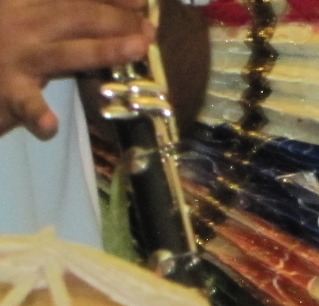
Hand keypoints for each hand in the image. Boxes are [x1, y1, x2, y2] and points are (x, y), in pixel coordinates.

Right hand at [0, 0, 150, 139]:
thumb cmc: (3, 46)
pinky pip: (26, 103)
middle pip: (74, 14)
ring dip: (104, 49)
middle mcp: (17, 20)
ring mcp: (13, 56)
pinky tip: (50, 125)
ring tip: (138, 48)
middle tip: (150, 31)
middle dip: (115, 20)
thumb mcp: (28, 18)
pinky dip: (38, 114)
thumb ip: (65, 13)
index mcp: (23, 1)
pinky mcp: (7, 91)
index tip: (141, 2)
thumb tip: (124, 17)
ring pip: (64, 52)